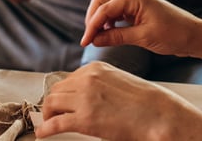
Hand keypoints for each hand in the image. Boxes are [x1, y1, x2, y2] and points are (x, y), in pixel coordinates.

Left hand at [36, 61, 201, 139]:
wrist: (158, 114)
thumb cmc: (145, 102)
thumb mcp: (119, 82)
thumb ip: (100, 84)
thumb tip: (85, 96)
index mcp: (96, 68)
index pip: (68, 79)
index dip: (62, 93)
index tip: (60, 102)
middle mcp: (87, 80)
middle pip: (56, 90)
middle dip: (52, 104)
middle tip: (52, 114)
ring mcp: (84, 99)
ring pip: (52, 104)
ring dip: (48, 115)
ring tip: (49, 124)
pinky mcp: (84, 119)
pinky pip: (56, 124)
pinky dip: (46, 129)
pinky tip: (43, 134)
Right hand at [81, 0, 201, 57]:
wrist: (195, 36)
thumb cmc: (174, 35)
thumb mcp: (143, 38)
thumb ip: (116, 36)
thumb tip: (95, 40)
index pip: (104, 8)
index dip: (91, 26)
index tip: (85, 42)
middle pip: (101, 0)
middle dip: (92, 18)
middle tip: (89, 38)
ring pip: (107, 4)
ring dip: (100, 19)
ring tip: (99, 37)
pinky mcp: (138, 7)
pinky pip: (117, 10)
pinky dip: (109, 20)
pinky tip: (109, 32)